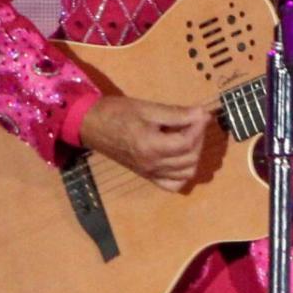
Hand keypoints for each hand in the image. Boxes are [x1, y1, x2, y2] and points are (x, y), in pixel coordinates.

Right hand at [79, 95, 213, 192]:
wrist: (91, 125)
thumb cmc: (116, 112)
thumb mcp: (147, 108)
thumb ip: (177, 114)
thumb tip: (202, 113)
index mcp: (151, 146)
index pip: (187, 142)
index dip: (199, 126)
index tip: (201, 112)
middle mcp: (152, 165)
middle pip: (190, 157)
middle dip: (199, 137)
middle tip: (194, 120)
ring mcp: (150, 173)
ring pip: (186, 172)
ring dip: (194, 154)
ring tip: (188, 135)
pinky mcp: (147, 176)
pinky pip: (173, 184)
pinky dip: (183, 173)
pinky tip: (181, 156)